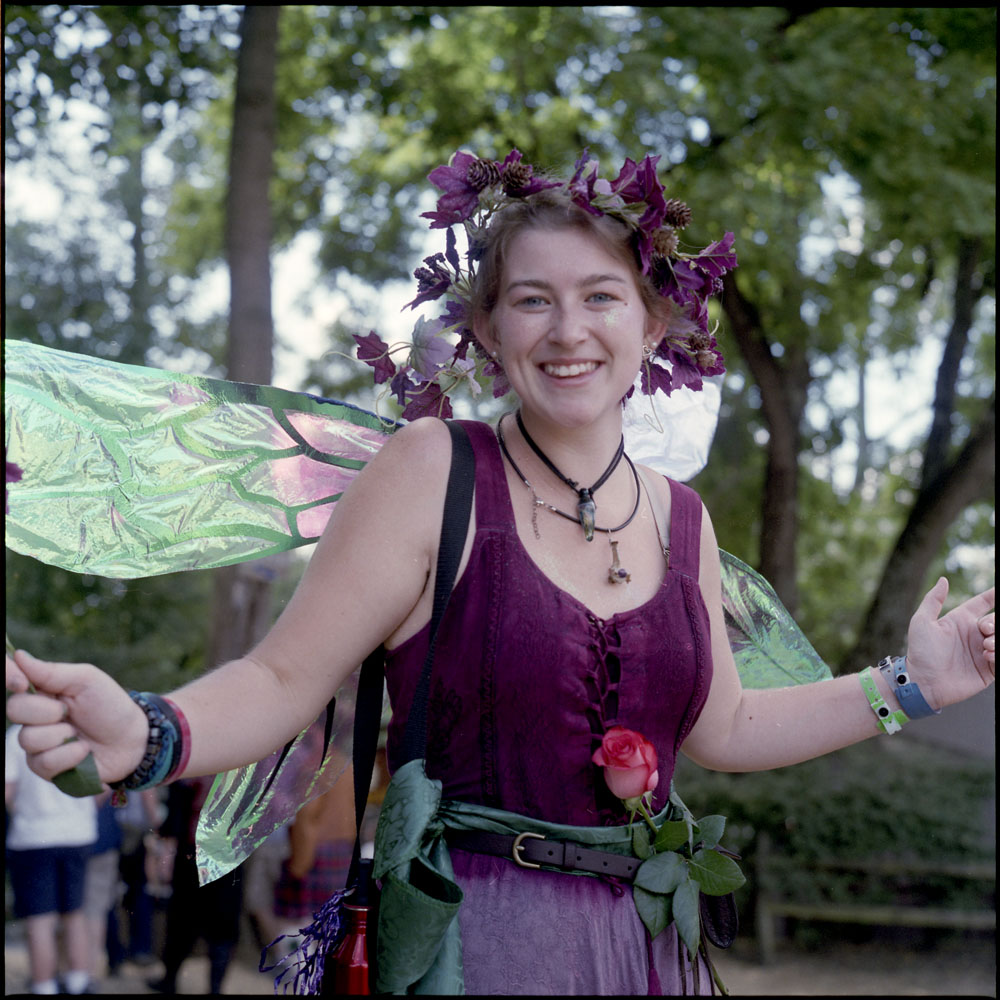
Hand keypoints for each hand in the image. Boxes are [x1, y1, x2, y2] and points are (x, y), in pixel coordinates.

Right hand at [5, 649, 146, 784]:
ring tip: (79, 733)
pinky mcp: (46, 768)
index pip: (12, 681)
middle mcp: (34, 717)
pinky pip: (43, 763)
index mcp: (42, 691)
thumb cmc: (110, 706)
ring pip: (28, 739)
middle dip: (45, 711)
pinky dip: (69, 755)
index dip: (9, 677)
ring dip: (61, 735)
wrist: (132, 740)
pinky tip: (83, 751)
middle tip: (68, 711)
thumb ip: (52, 672)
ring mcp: (37, 744)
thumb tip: (18, 655)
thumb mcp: (87, 681)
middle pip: (14, 710)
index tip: (22, 683)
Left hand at [905, 579, 994, 709]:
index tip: (999, 590)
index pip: (982, 603)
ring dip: (998, 639)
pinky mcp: (988, 670)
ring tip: (986, 646)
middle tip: (984, 630)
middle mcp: (973, 634)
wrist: (923, 682)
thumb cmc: (920, 652)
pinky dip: (999, 655)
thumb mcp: (922, 622)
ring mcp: (982, 651)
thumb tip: (943, 579)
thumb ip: (933, 600)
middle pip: (996, 620)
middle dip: (994, 622)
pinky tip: (988, 656)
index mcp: (960, 620)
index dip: (993, 595)